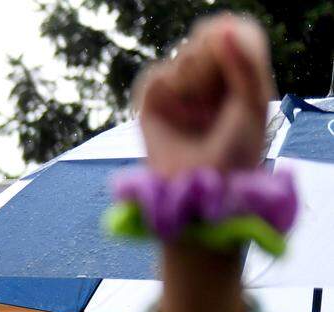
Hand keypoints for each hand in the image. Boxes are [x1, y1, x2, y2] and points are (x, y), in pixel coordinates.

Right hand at [136, 15, 272, 311]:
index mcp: (240, 78)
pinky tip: (175, 112)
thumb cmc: (235, 155)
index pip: (233, 30)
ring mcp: (181, 93)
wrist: (198, 191)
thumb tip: (224, 26)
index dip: (228, 35)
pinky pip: (154, 76)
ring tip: (196, 111)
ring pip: (179, 56)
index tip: (229, 53)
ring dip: (189, 79)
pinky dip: (166, 89)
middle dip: (209, 61)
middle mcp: (210, 81)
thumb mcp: (252, 105)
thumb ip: (245, 64)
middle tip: (214, 93)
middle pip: (203, 38)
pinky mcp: (152, 107)